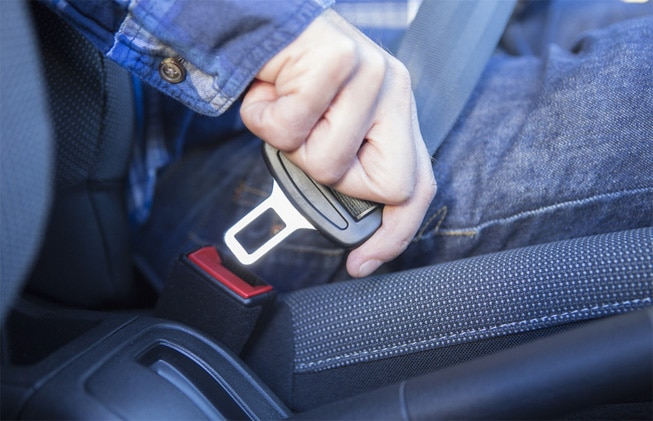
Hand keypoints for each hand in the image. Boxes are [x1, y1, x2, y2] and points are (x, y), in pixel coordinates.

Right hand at [240, 9, 435, 276]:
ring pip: (327, 159)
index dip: (395, 234)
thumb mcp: (327, 129)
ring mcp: (371, 73)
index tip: (362, 263)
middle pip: (386, 183)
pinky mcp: (339, 59)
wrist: (261, 23)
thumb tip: (347, 218)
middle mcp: (395, 90)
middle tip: (309, 144)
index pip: (418, 186)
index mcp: (397, 113)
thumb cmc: (292, 80)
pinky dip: (265, 117)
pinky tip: (271, 91)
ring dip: (290, 143)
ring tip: (286, 108)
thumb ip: (347, 165)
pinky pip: (291, 126)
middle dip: (335, 179)